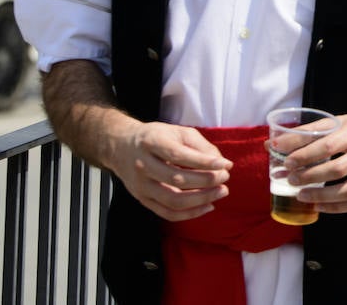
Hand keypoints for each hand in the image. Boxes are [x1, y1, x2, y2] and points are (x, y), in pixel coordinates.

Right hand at [107, 121, 232, 221]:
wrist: (120, 147)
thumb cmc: (156, 137)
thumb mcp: (177, 132)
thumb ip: (200, 145)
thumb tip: (222, 164)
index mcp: (151, 143)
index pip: (180, 155)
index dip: (205, 162)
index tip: (226, 164)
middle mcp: (142, 165)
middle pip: (177, 179)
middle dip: (206, 181)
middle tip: (225, 178)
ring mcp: (141, 185)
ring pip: (172, 199)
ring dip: (201, 199)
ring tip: (221, 192)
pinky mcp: (142, 199)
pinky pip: (167, 213)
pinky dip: (189, 213)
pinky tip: (207, 206)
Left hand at [289, 108, 346, 213]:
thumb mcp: (344, 120)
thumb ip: (312, 132)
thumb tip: (275, 144)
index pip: (329, 144)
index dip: (305, 155)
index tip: (286, 160)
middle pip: (338, 169)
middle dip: (310, 176)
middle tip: (291, 178)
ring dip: (321, 196)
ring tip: (301, 195)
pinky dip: (336, 208)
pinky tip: (319, 206)